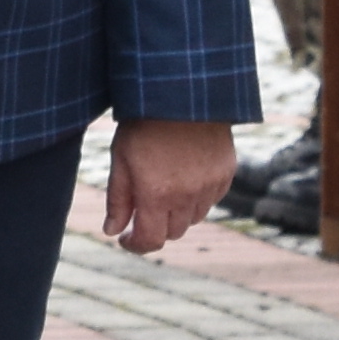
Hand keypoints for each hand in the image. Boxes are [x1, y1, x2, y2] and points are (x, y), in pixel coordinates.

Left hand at [105, 119, 235, 253]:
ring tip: (164, 187)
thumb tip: (113, 231)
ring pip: (193, 218)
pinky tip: (185, 176)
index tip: (126, 239)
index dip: (136, 245)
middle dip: (155, 227)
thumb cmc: (144, 124)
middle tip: (142, 210)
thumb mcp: (121, 159)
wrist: (182, 94)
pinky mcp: (226, 174)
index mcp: (156, 194)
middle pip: (172, 232)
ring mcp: (210, 186)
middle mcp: (187, 196)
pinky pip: (211, 200)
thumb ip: (118, 200)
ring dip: (177, 213)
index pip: (151, 241)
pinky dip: (197, 198)